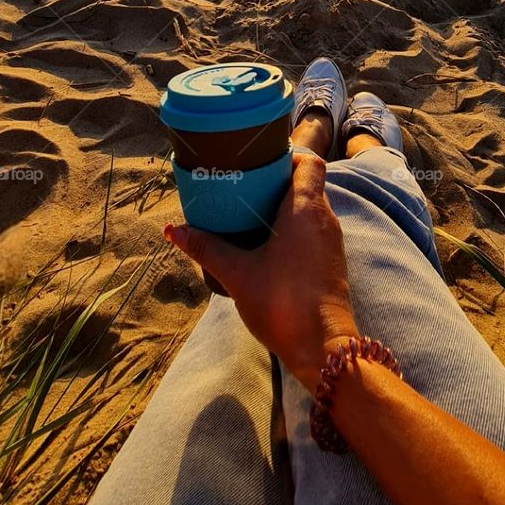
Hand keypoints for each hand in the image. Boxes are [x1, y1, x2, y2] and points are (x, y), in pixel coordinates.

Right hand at [165, 153, 357, 388]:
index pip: (309, 162)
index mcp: (306, 209)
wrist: (323, 348)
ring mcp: (331, 242)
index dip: (288, 156)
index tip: (259, 164)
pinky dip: (293, 229)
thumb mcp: (237, 274)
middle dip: (277, 182)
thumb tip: (174, 230)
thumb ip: (206, 248)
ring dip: (284, 207)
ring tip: (250, 214)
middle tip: (244, 188)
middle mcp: (324, 219)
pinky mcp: (330, 262)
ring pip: (310, 208)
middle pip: (306, 183)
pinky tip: (267, 245)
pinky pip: (313, 231)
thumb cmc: (283, 303)